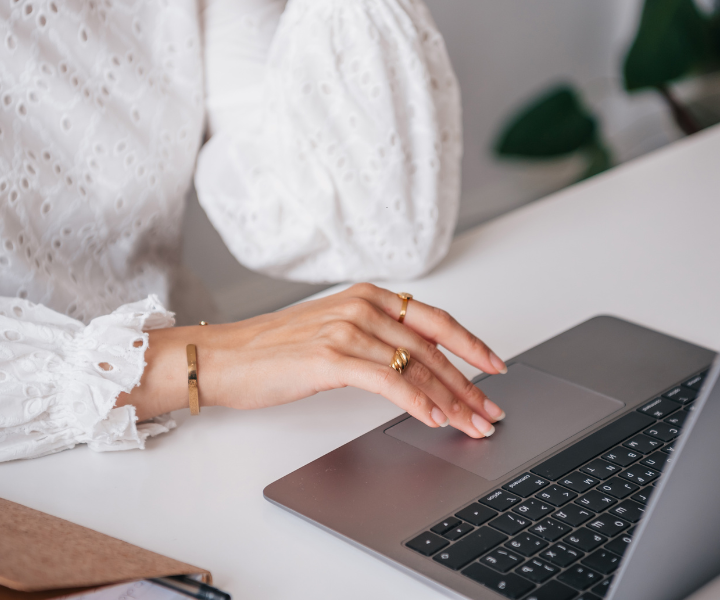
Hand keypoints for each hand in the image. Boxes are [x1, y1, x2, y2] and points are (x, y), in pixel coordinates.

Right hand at [118, 283, 506, 437]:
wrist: (224, 357)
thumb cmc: (274, 350)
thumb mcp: (334, 331)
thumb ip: (375, 339)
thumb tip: (419, 368)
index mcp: (368, 296)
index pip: (435, 320)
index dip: (471, 345)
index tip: (495, 367)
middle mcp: (362, 306)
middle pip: (432, 347)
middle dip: (468, 383)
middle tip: (490, 410)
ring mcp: (346, 329)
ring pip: (415, 366)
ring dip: (450, 399)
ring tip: (471, 424)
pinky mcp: (330, 357)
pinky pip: (387, 382)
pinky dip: (417, 402)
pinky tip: (434, 419)